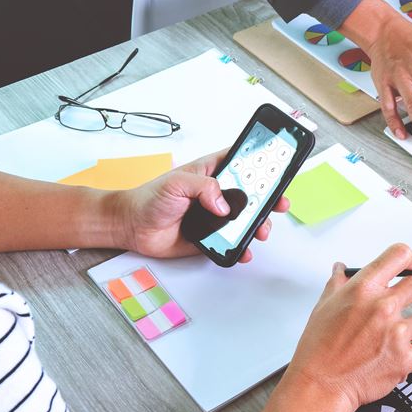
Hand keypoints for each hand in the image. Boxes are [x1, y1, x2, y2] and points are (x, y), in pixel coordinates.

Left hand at [113, 151, 289, 260]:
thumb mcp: (176, 183)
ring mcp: (217, 215)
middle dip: (270, 199)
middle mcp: (219, 193)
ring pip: (247, 219)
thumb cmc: (149, 198)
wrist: (132, 227)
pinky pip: (233, 241)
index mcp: (213, 172)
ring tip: (260, 230)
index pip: (244, 163)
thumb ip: (204, 187)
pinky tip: (245, 248)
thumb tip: (224, 204)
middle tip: (279, 204)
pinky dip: (242, 246)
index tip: (279, 169)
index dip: (263, 164)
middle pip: (253, 193)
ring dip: (259, 224)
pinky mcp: (212, 236)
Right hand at [286, 244, 411, 411]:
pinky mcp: (405, 357)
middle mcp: (383, 307)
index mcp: (363, 289)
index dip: (409, 257)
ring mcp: (397, 332)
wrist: (322, 384)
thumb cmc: (319, 348)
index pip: (398, 256)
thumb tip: (341, 270)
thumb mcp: (324, 306)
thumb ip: (338, 283)